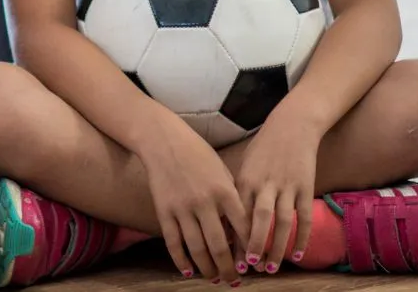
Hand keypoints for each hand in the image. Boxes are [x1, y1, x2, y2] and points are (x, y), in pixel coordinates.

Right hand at [140, 119, 249, 284]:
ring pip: (196, 248)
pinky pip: (173, 241)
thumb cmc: (199, 155)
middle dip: (228, 268)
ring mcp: (182, 207)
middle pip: (219, 246)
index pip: (242, 229)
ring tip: (214, 279)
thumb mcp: (222, 173)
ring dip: (207, 269)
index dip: (249, 251)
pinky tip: (188, 271)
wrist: (164, 140)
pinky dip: (180, 260)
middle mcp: (204, 202)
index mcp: (225, 191)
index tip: (254, 266)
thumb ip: (232, 201)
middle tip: (234, 281)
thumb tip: (239, 234)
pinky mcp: (164, 210)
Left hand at [234, 114, 321, 273]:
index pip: (237, 213)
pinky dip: (301, 237)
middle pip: (258, 220)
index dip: (234, 237)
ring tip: (270, 268)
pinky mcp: (305, 187)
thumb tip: (230, 221)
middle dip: (253, 245)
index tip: (229, 257)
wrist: (291, 126)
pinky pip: (303, 217)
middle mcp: (265, 184)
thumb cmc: (264, 149)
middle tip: (249, 269)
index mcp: (245, 179)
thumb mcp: (245, 166)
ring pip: (282, 222)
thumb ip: (239, 191)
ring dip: (276, 247)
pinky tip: (297, 256)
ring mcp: (287, 186)